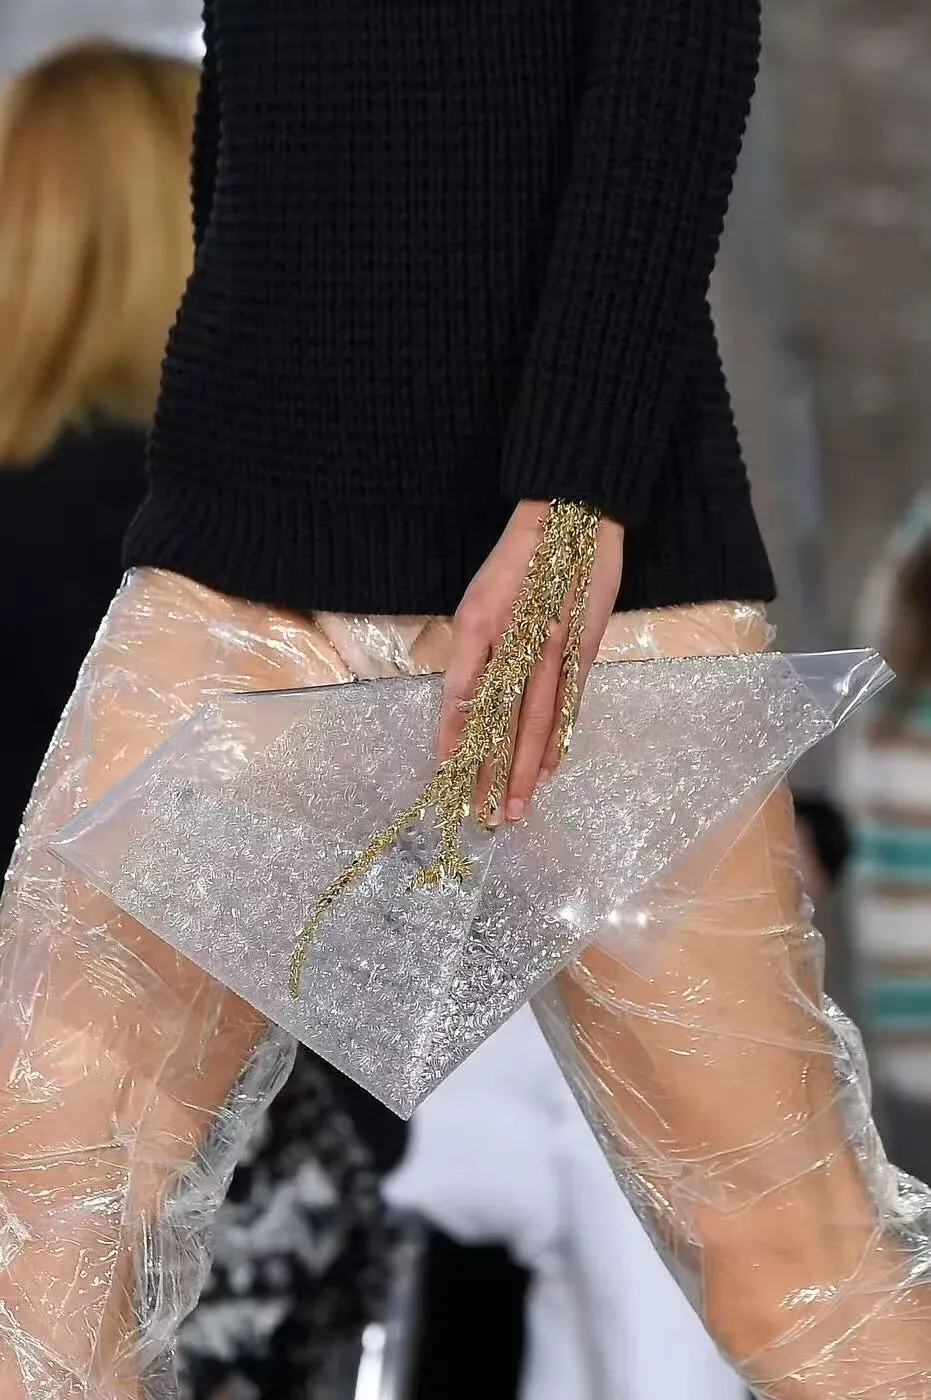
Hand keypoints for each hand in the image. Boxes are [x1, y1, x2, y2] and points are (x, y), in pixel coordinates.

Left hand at [438, 500, 623, 821]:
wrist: (573, 515)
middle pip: (503, 723)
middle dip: (495, 773)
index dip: (454, 740)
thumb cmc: (517, 555)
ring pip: (538, 723)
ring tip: (517, 807)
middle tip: (487, 817)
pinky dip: (557, 740)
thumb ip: (473, 648)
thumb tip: (468, 698)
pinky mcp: (583, 652)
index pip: (463, 697)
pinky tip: (550, 769)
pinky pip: (567, 707)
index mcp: (480, 626)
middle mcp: (518, 644)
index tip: (446, 777)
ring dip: (527, 769)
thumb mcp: (477, 597)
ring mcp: (555, 651)